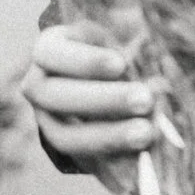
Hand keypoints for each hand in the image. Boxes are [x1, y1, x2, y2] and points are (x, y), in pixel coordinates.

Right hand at [22, 20, 154, 177]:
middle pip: (57, 97)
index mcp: (49, 49)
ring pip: (65, 136)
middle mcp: (39, 85)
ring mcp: (47, 119)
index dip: (85, 61)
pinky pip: (82, 159)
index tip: (120, 63)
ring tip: (147, 133)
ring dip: (108, 136)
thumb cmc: (117, 46)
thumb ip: (128, 45)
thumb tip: (155, 65)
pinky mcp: (67, 147)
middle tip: (146, 100)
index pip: (52, 54)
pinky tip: (139, 156)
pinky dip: (111, 158)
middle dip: (104, 100)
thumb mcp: (119, 35)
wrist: (108, 78)